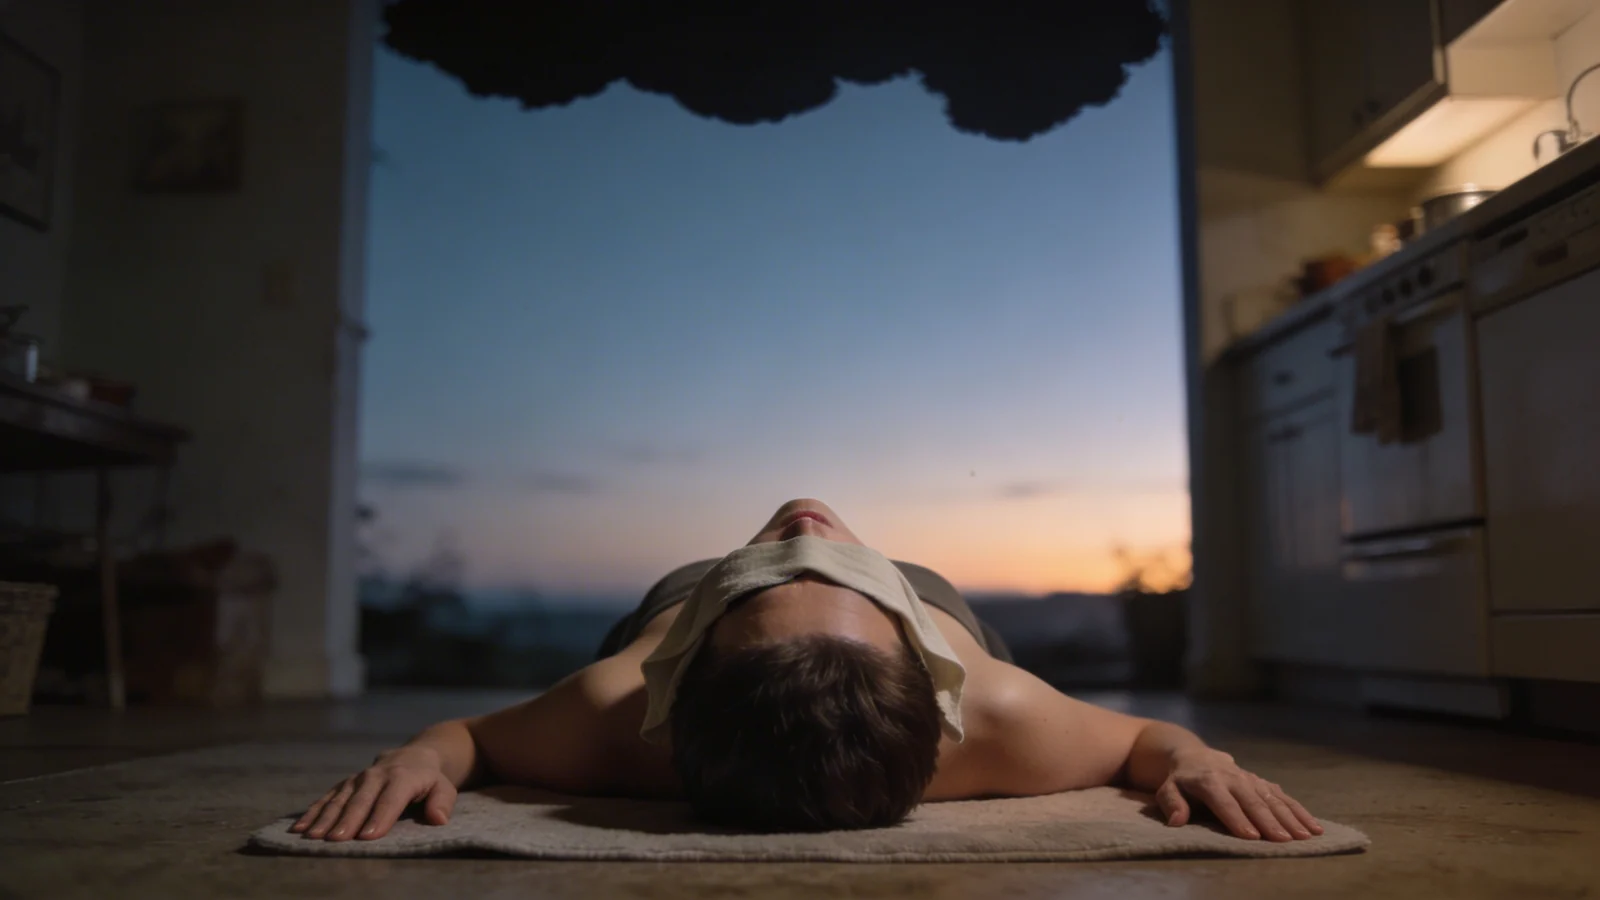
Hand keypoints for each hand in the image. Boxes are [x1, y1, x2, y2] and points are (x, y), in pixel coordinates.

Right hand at [290, 745, 457, 840]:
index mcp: (403, 777)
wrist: (414, 756)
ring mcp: (358, 778)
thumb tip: (438, 818)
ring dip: (326, 817)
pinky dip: (314, 811)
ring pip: (340, 798)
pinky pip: (327, 797)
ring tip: (313, 836)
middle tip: (335, 840)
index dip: (380, 817)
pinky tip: (300, 827)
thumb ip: (442, 802)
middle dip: (348, 820)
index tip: (367, 836)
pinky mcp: (346, 783)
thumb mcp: (444, 787)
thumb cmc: (430, 779)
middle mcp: (377, 775)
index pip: (391, 799)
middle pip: (361, 800)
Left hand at [1154, 748, 1321, 840]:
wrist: (1194, 756)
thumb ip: (1171, 803)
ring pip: (1273, 798)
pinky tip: (1313, 826)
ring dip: (1291, 817)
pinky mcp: (1262, 782)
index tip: (1251, 836)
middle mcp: (1234, 777)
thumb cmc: (1180, 779)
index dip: (1237, 819)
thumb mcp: (1167, 788)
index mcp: (1209, 780)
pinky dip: (1299, 810)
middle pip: (1253, 801)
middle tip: (1285, 840)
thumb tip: (1176, 821)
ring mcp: (1251, 779)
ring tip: (1305, 835)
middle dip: (1270, 821)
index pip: (1224, 801)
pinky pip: (1283, 796)